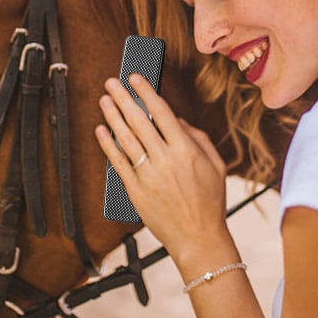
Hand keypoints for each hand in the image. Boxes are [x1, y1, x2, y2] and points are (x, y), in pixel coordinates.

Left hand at [95, 74, 230, 261]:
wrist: (198, 239)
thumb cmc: (209, 202)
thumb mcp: (216, 165)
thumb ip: (198, 138)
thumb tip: (176, 118)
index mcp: (186, 150)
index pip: (161, 112)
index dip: (146, 92)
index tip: (135, 78)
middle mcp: (165, 159)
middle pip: (138, 121)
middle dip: (123, 98)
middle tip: (111, 83)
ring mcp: (147, 175)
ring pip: (124, 138)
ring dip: (112, 116)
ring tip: (104, 100)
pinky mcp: (134, 189)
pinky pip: (117, 162)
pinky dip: (107, 145)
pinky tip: (101, 130)